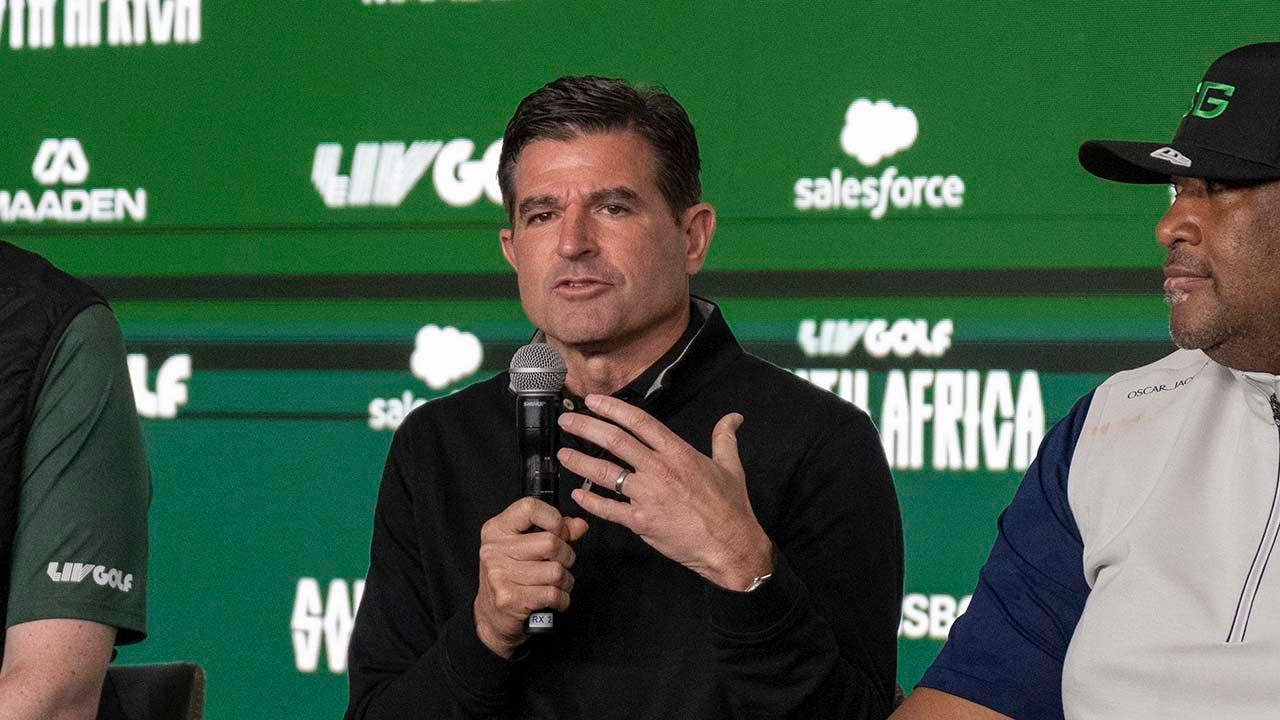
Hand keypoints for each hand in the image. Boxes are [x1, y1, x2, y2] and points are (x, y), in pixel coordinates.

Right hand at [473, 497, 588, 658]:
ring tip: (557, 583)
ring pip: (556, 571)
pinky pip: (553, 594)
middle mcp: (494, 549)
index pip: (530, 508)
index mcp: (497, 529)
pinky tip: (555, 599)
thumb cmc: (511, 576)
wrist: (490, 616)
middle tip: (561, 563)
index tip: (559, 532)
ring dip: (565, 580)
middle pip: (550, 543)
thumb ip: (554, 531)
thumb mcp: (526, 546)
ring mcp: (500, 574)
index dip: (554, 519)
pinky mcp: (510, 599)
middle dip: (566, 555)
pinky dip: (562, 599)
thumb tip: (580, 525)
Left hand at [559, 394, 772, 590]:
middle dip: (586, 427)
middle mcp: (659, 469)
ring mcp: (647, 495)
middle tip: (566, 420)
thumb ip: (724, 438)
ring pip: (606, 473)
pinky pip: (609, 509)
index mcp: (678, 452)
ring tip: (563, 454)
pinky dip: (590, 501)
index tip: (593, 402)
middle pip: (615, 441)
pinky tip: (577, 494)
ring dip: (580, 461)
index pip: (639, 422)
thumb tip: (734, 417)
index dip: (612, 408)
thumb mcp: (730, 466)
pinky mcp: (641, 521)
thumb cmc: (730, 507)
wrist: (730, 546)